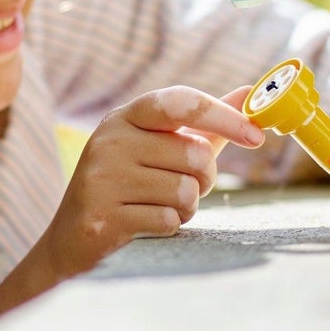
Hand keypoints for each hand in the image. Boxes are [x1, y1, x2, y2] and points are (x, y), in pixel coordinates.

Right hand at [30, 85, 263, 284]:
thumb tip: (252, 92)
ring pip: (185, 191)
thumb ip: (207, 123)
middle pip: (194, 155)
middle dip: (203, 178)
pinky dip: (169, 225)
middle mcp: (110, 140)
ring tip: (159, 204)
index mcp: (126, 116)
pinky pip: (168, 219)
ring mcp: (102, 178)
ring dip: (186, 206)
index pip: (181, 102)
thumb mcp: (163, 147)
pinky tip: (145, 223)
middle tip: (184, 185)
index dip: (223, 116)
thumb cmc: (132, 185)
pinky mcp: (102, 216)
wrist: (73, 238)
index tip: (256, 137)